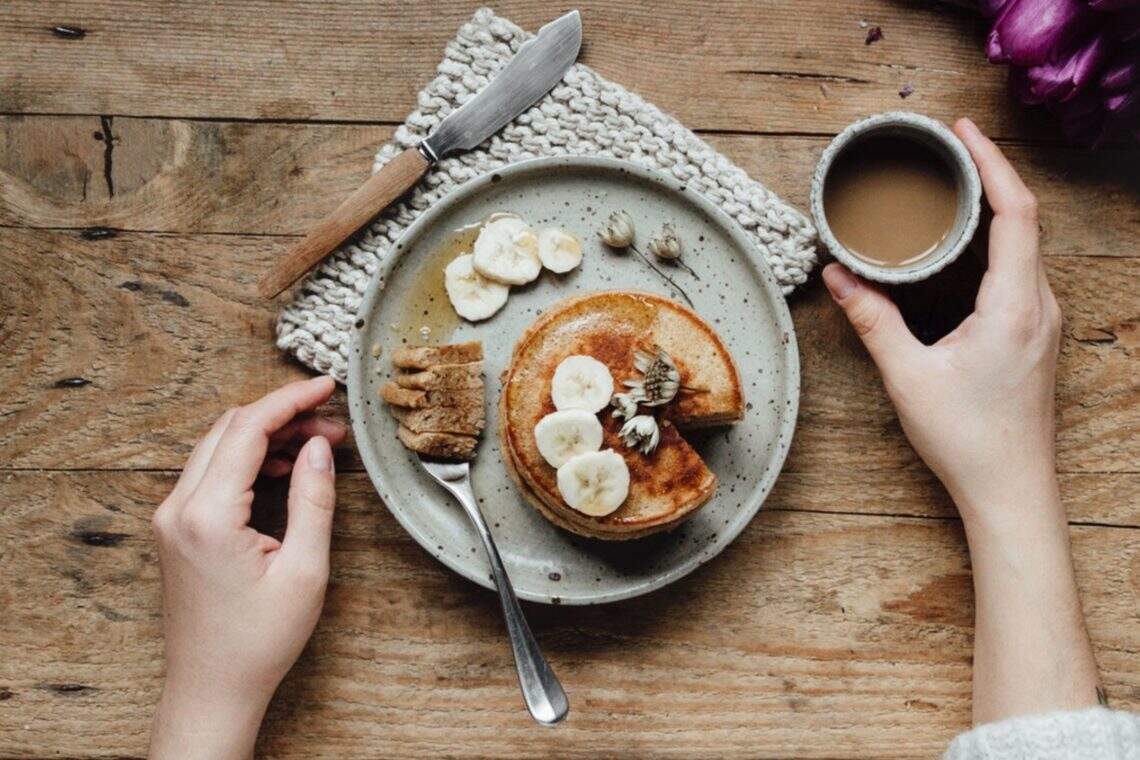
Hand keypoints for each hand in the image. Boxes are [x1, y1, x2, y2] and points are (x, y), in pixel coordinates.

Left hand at [149, 377, 346, 759]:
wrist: (211, 690)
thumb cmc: (258, 642)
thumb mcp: (304, 570)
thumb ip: (313, 500)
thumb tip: (318, 446)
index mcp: (207, 516)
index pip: (247, 429)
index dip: (290, 400)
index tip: (326, 388)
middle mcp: (177, 509)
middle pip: (229, 429)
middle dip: (282, 414)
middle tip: (331, 422)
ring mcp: (170, 518)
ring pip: (218, 447)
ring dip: (266, 435)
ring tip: (316, 443)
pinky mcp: (176, 529)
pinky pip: (210, 473)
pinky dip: (247, 458)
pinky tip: (283, 467)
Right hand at [822, 118, 1061, 526]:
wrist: (1012, 490)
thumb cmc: (967, 439)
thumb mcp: (908, 376)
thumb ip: (873, 320)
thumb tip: (838, 277)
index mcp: (1015, 306)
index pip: (1016, 212)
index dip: (992, 163)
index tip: (962, 134)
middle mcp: (1040, 306)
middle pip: (1025, 219)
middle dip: (989, 175)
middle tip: (948, 150)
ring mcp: (1042, 321)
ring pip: (1025, 246)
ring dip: (993, 210)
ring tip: (953, 188)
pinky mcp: (1034, 336)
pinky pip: (1020, 271)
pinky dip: (995, 243)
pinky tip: (963, 247)